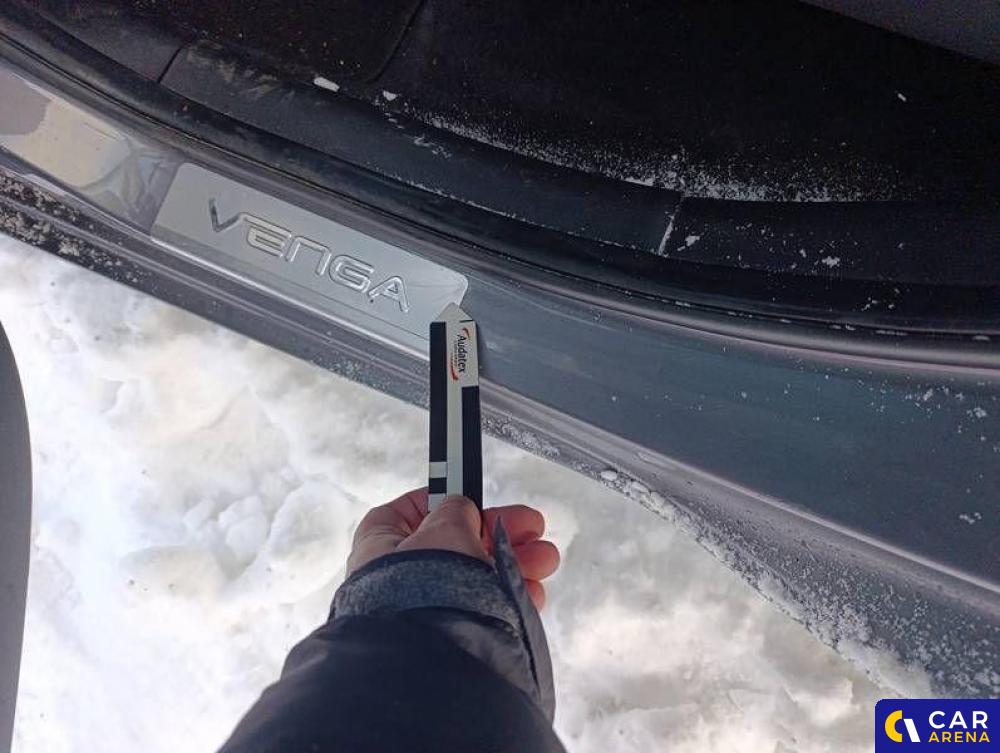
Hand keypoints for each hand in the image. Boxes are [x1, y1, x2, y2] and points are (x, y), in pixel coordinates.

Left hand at [347, 487, 559, 609]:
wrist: (428, 652)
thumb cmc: (425, 585)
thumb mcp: (445, 528)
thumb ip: (456, 511)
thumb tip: (461, 511)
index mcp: (381, 543)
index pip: (412, 510)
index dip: (449, 501)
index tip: (478, 499)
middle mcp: (397, 574)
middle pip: (455, 541)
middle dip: (499, 533)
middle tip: (533, 528)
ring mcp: (422, 604)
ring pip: (474, 575)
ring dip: (513, 563)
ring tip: (545, 560)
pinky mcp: (445, 630)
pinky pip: (480, 605)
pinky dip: (507, 595)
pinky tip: (532, 592)